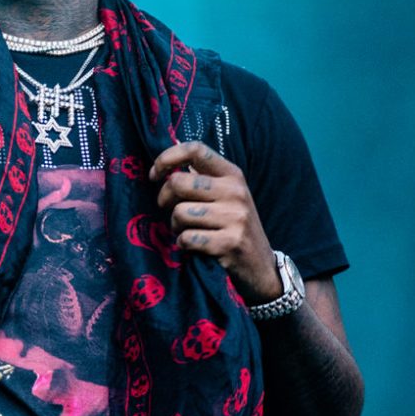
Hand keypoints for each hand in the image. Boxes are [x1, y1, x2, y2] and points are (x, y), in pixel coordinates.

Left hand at [150, 141, 281, 304]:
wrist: (261, 266)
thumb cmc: (234, 227)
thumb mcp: (226, 196)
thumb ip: (201, 178)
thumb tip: (167, 163)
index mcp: (232, 174)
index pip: (196, 149)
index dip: (167, 158)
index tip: (154, 175)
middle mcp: (235, 191)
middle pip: (179, 182)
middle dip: (164, 199)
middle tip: (169, 210)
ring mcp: (235, 217)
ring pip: (179, 212)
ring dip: (175, 226)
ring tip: (188, 231)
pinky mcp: (230, 242)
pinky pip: (187, 238)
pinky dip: (183, 244)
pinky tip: (194, 246)